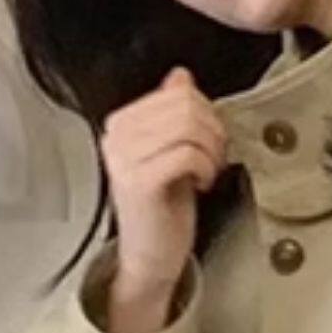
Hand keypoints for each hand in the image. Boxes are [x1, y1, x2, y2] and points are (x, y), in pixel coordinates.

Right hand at [97, 64, 230, 296]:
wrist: (149, 255)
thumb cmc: (162, 207)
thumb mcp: (170, 150)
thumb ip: (172, 112)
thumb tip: (180, 77)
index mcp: (121, 123)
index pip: (177, 92)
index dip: (208, 112)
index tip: (211, 140)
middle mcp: (116, 137)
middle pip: (185, 105)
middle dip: (214, 130)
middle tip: (215, 156)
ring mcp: (124, 159)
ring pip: (189, 127)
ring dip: (212, 150)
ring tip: (209, 170)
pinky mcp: (139, 181)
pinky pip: (187, 153)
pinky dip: (207, 167)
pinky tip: (202, 183)